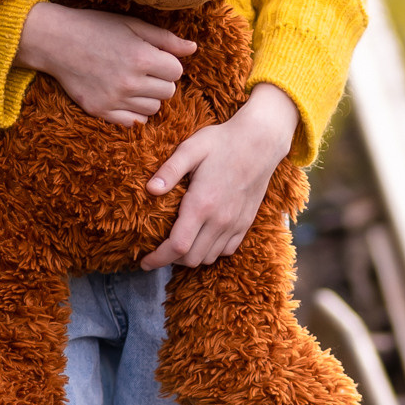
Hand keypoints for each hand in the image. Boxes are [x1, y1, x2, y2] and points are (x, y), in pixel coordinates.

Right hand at [16, 1, 198, 126]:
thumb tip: (193, 48)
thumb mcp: (131, 24)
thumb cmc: (95, 27)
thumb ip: (164, 38)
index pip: (176, 71)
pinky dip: (134, 113)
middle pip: (167, 92)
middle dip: (160, 80)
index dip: (168, 63)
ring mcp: (115, 99)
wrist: (55, 41)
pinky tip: (124, 97)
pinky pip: (133, 122)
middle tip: (143, 69)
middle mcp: (130, 81)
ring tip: (132, 82)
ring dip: (149, 97)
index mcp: (141, 57)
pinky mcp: (101, 111)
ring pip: (153, 109)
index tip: (154, 57)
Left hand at [140, 84, 299, 269]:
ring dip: (191, 256)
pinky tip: (201, 238)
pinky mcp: (246, 223)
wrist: (261, 142)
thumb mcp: (191, 148)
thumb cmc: (222, 142)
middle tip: (158, 250)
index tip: (144, 262)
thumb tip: (150, 189)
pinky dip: (210, 251)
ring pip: (209, 257)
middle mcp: (220, 220)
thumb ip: (169, 170)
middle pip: (192, 258)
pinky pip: (226, 250)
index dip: (158, 258)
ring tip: (178, 244)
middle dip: (171, 260)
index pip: (177, 246)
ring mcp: (235, 223)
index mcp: (202, 204)